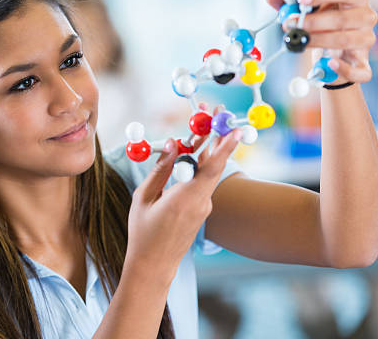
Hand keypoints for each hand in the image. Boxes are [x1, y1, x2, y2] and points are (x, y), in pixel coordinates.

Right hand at [124, 131, 240, 281]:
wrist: (154, 264)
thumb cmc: (144, 232)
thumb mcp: (145, 197)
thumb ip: (160, 169)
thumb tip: (171, 144)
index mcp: (186, 197)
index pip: (212, 166)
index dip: (224, 145)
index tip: (233, 126)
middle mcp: (201, 201)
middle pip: (214, 164)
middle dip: (218, 137)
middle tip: (218, 114)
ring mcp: (203, 207)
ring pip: (207, 173)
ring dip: (206, 151)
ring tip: (202, 128)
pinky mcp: (201, 210)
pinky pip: (201, 183)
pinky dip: (198, 167)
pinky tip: (189, 155)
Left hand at [266, 0, 377, 83]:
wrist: (332, 54)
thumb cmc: (322, 25)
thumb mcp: (307, 12)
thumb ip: (290, 4)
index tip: (300, 0)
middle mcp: (367, 18)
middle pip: (342, 18)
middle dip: (313, 22)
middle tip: (289, 24)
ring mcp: (366, 41)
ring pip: (345, 40)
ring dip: (318, 41)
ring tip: (299, 42)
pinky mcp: (363, 65)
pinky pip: (358, 70)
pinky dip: (343, 68)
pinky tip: (328, 63)